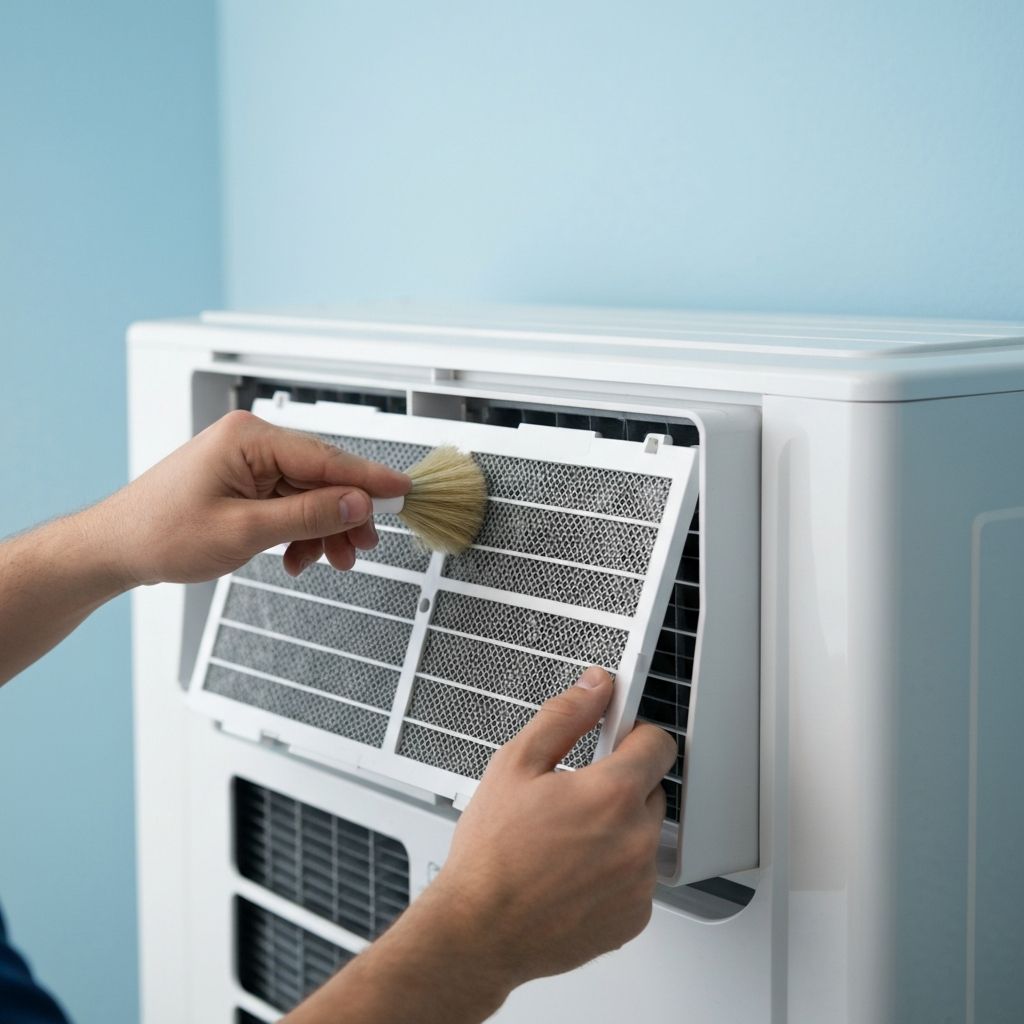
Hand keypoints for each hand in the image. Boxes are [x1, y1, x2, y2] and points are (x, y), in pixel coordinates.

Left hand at [99, 410, 409, 585]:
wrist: (116, 548)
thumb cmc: (160, 533)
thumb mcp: (244, 531)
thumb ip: (308, 515)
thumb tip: (357, 503)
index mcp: (248, 438)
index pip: (326, 457)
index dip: (369, 478)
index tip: (402, 491)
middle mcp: (251, 442)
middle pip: (322, 476)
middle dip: (343, 515)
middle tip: (361, 547)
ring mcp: (248, 462)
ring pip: (309, 493)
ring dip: (323, 529)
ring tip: (329, 560)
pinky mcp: (244, 481)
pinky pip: (289, 503)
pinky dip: (300, 531)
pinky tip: (298, 557)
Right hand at [284, 668, 675, 1023]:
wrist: (478, 932)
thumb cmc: (491, 854)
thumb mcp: (515, 763)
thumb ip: (565, 715)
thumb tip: (595, 687)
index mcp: (612, 795)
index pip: (659, 743)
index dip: (634, 734)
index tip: (616, 738)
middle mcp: (636, 840)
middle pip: (651, 788)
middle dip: (618, 784)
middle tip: (572, 795)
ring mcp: (638, 883)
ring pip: (643, 834)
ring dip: (617, 830)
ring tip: (566, 840)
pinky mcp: (634, 917)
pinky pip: (637, 878)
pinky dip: (614, 871)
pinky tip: (573, 872)